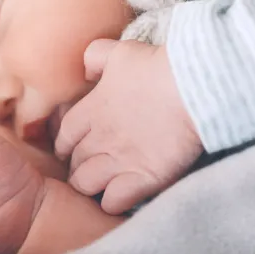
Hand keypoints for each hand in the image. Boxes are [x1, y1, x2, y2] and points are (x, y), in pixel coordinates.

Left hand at [54, 39, 202, 213]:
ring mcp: (119, 161)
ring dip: (90, 186)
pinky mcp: (142, 179)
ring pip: (85, 185)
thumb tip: (88, 72)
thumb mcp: (118, 52)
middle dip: (78, 167)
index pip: (64, 137)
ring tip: (102, 185)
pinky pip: (112, 202)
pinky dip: (112, 202)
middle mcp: (98, 139)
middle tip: (90, 168)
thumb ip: (95, 58)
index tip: (72, 149)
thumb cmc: (155, 67)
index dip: (66, 145)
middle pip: (74, 163)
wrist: (190, 87)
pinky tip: (122, 195)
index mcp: (90, 111)